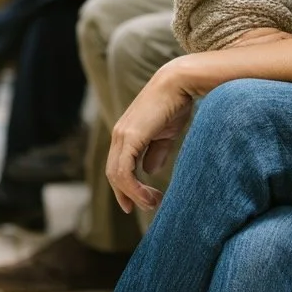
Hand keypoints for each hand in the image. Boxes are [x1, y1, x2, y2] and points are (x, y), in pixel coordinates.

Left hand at [107, 63, 192, 213]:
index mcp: (126, 133)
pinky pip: (124, 171)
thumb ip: (155, 151)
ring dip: (133, 194)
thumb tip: (150, 171)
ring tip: (152, 203)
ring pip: (117, 175)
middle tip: (143, 208)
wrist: (178, 83)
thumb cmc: (175, 104)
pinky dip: (133, 188)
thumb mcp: (165, 133)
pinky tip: (149, 195)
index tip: (138, 202)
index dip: (125, 187)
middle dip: (126, 195)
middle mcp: (119, 135)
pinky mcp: (130, 138)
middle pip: (114, 173)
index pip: (118, 166)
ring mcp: (122, 136)